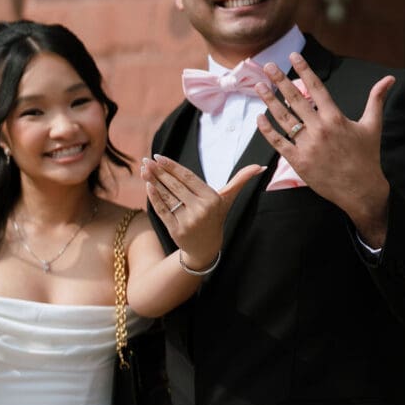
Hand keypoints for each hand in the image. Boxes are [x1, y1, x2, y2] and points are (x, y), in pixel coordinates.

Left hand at [141, 155, 264, 267]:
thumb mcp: (228, 199)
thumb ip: (240, 180)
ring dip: (153, 181)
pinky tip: (148, 185)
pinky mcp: (176, 230)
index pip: (188, 178)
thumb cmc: (216, 217)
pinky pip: (163, 210)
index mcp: (212, 199)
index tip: (159, 156)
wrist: (206, 247)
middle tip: (147, 160)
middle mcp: (201, 210)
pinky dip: (154, 198)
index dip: (172, 166)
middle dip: (159, 171)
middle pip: (176, 186)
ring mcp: (188, 221)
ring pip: (168, 196)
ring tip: (144, 169)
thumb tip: (260, 166)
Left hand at [255, 52, 393, 246]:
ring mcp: (307, 145)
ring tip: (259, 86)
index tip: (293, 56)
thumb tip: (389, 79)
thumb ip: (376, 99)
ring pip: (284, 119)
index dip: (304, 70)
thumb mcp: (373, 125)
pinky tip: (259, 118)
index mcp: (336, 118)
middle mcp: (319, 129)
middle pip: (295, 99)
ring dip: (269, 101)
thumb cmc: (367, 157)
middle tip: (267, 66)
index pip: (316, 87)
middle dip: (279, 80)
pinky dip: (267, 130)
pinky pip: (278, 143)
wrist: (360, 190)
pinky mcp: (298, 161)